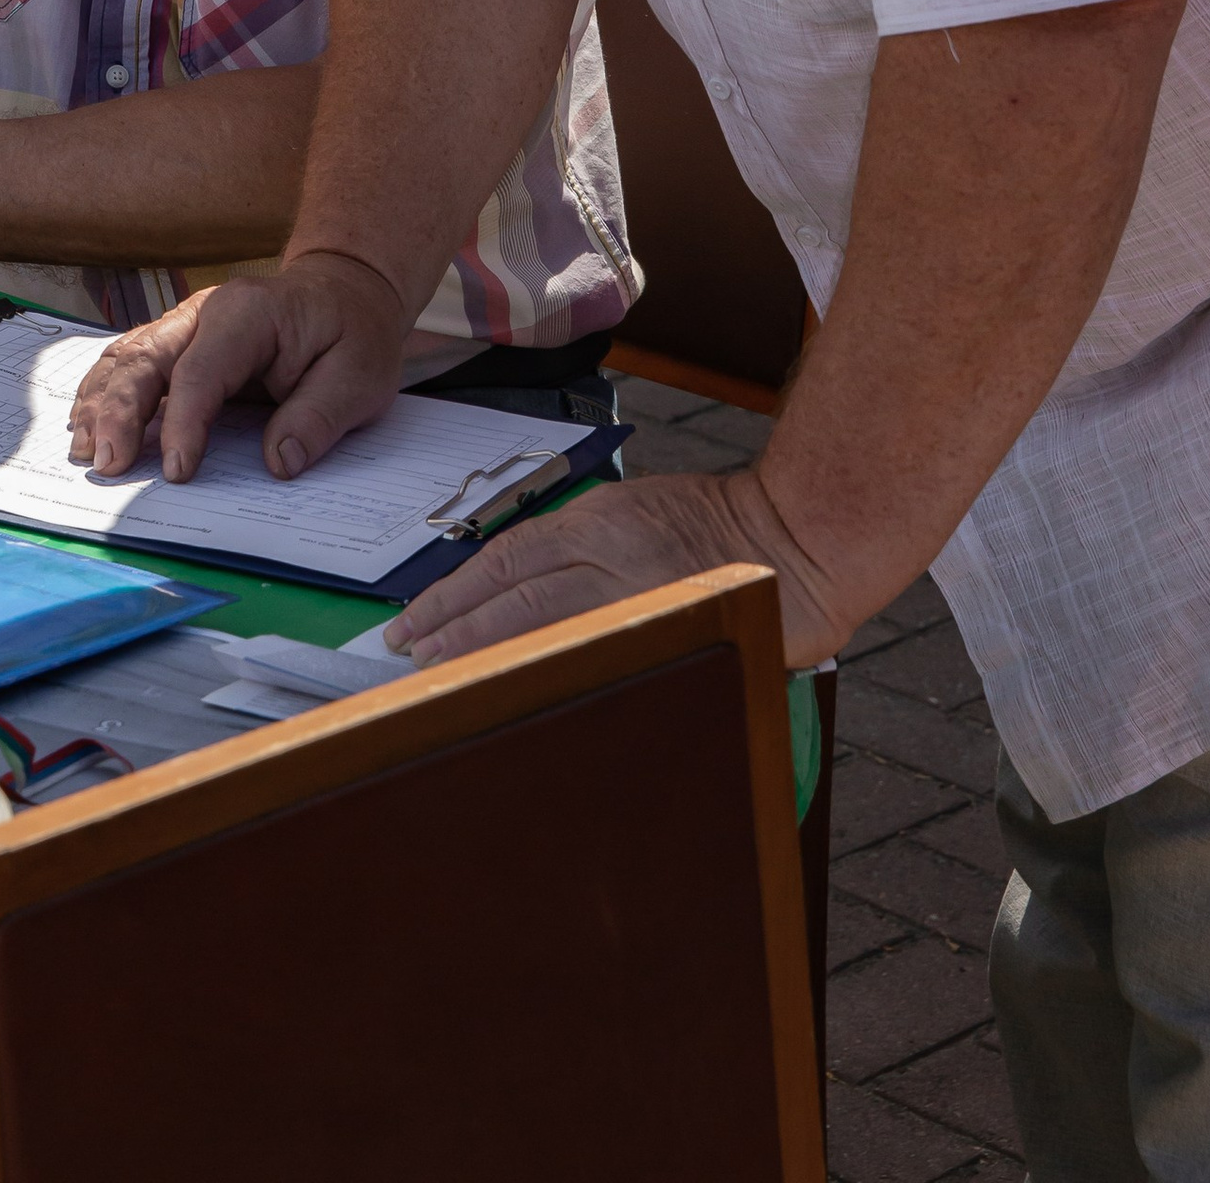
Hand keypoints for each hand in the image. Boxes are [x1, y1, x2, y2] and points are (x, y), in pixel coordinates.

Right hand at [65, 252, 410, 482]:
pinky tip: (87, 425)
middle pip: (146, 357)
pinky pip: (131, 363)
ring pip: (127, 357)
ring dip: (101, 403)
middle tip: (108, 466)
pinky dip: (104, 393)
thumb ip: (319, 417)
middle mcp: (204, 312)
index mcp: (248, 313)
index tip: (177, 473)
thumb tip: (279, 464)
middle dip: (120, 412)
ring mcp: (185, 324)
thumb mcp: (360, 376)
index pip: (202, 370)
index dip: (184, 422)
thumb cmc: (352, 335)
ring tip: (86, 453)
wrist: (344, 294)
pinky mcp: (177, 343)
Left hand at [383, 463, 846, 673]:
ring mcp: (642, 591)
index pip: (505, 556)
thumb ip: (583, 548)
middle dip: (453, 625)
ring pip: (544, 622)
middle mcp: (612, 548)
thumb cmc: (722, 529)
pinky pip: (598, 653)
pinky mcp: (671, 624)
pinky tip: (520, 694)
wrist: (803, 537)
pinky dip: (551, 673)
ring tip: (438, 675)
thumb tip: (516, 595)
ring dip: (485, 651)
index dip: (454, 592)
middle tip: (407, 655)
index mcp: (600, 517)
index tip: (414, 620)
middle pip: (512, 588)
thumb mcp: (638, 516)